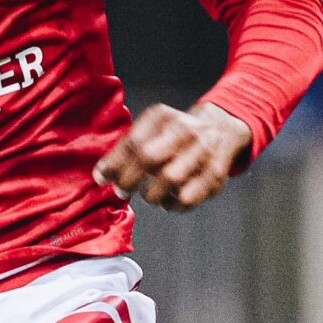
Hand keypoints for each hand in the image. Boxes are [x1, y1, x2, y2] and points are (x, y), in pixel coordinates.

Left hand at [95, 101, 252, 210]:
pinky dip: (172, 205)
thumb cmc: (174, 136)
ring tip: (149, 195)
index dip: (114, 164)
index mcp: (163, 117)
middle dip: (129, 180)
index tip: (102, 178)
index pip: (133, 142)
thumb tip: (102, 176)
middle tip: (122, 190)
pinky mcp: (216, 175)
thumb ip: (127, 149)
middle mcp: (185, 131)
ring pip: (168, 179)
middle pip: (148, 158)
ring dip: (151, 194)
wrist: (220, 130)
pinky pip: (187, 199)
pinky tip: (168, 200)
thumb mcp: (151, 130)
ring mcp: (203, 152)